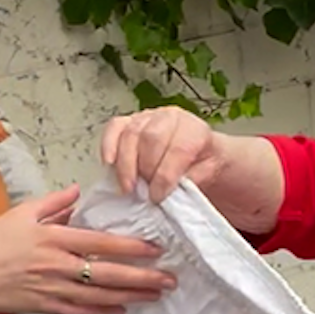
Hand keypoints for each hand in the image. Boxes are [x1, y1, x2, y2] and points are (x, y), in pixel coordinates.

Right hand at [0, 185, 174, 313]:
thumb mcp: (22, 212)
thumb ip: (54, 202)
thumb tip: (78, 191)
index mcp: (54, 239)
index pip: (101, 243)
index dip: (131, 247)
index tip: (155, 249)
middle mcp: (57, 266)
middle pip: (108, 273)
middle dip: (142, 277)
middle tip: (168, 279)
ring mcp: (52, 289)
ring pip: (100, 296)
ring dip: (130, 296)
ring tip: (154, 295)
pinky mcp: (44, 307)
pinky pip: (79, 312)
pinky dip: (101, 312)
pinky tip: (120, 310)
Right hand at [101, 106, 227, 201]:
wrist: (198, 154)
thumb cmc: (199, 166)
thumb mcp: (205, 176)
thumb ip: (189, 184)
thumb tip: (169, 195)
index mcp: (195, 130)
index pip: (178, 149)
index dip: (165, 176)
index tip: (157, 196)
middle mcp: (172, 117)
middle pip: (151, 137)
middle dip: (145, 169)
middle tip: (143, 192)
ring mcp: (149, 116)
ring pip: (131, 133)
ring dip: (126, 164)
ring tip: (127, 187)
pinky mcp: (130, 120)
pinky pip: (115, 127)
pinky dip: (109, 145)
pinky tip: (109, 163)